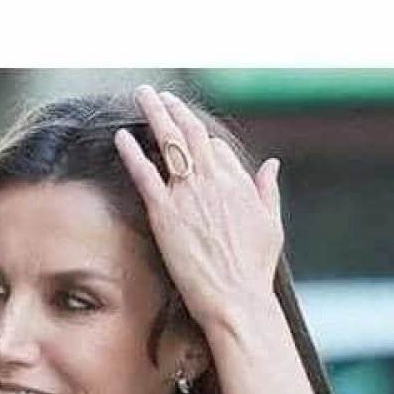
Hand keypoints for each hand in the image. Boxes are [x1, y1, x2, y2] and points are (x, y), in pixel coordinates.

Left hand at [114, 85, 283, 332]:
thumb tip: (272, 165)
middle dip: (175, 110)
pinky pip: (145, 175)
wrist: (236, 299)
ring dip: (155, 114)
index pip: (217, 149)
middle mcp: (213, 182)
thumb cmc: (254, 271)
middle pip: (192, 133)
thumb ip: (268, 192)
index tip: (188, 136)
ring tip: (143, 95)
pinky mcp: (165, 214)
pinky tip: (121, 136)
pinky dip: (132, 153)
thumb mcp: (271, 225)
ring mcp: (188, 196)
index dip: (202, 142)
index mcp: (238, 183)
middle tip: (160, 95)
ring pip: (169, 143)